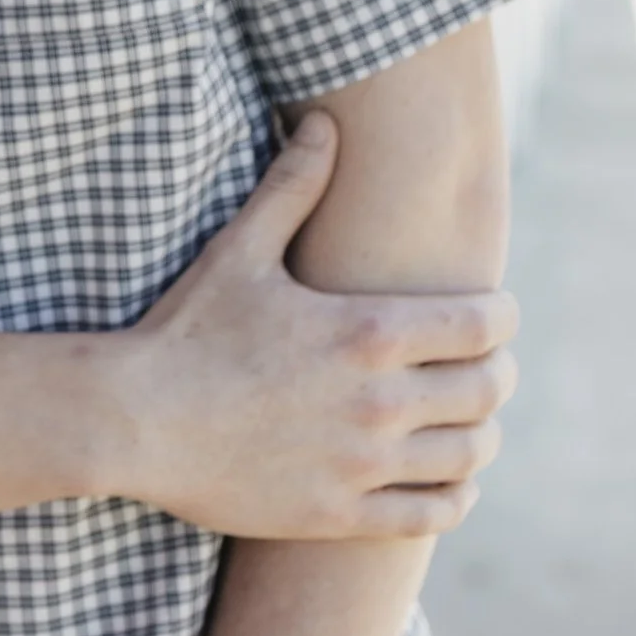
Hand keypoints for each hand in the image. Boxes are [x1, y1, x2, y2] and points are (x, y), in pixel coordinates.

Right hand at [116, 110, 514, 539]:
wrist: (134, 422)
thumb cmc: (186, 329)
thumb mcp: (241, 248)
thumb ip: (293, 186)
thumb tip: (324, 121)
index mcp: (367, 331)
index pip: (483, 324)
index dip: (501, 316)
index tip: (493, 314)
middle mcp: (379, 400)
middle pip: (488, 390)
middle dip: (498, 372)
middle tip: (488, 366)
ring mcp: (362, 462)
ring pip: (471, 454)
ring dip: (483, 435)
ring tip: (470, 422)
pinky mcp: (341, 514)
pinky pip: (432, 513)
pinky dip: (457, 496)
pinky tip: (450, 481)